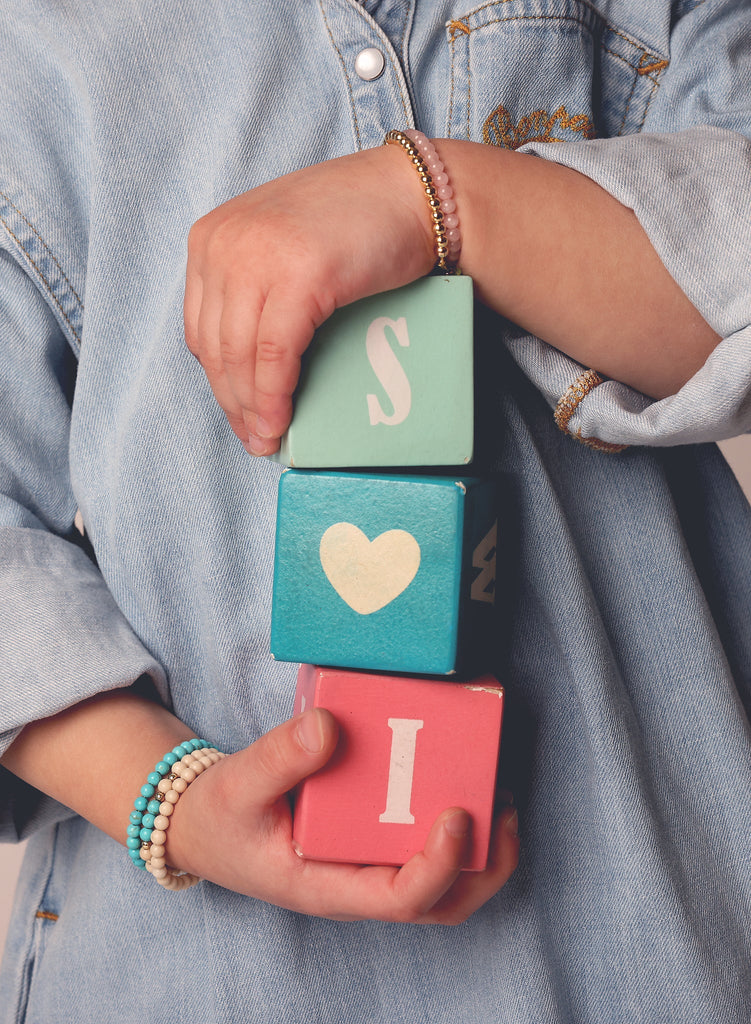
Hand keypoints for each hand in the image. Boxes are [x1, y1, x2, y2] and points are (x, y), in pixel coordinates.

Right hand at [167, 708, 518, 923]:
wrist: (205, 825)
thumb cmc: (222, 815)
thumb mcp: (237, 785)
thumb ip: (278, 758)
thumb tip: (328, 726)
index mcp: (326, 886)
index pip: (401, 900)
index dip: (441, 866)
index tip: (458, 816)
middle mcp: (357, 885)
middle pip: (442, 903)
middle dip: (487, 866)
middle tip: (506, 809)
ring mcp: (367, 867)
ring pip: (443, 884)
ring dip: (483, 850)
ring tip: (500, 797)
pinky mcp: (369, 843)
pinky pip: (421, 845)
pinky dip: (456, 826)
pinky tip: (459, 779)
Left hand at [183, 147, 434, 455]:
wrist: (411, 195)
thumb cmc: (357, 224)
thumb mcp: (281, 249)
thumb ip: (253, 291)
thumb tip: (246, 371)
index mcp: (211, 237)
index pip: (201, 328)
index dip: (219, 382)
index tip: (239, 415)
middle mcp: (223, 242)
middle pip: (215, 347)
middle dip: (233, 403)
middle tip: (254, 439)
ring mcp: (257, 256)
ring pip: (240, 355)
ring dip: (252, 408)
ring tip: (268, 439)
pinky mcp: (297, 275)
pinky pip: (275, 354)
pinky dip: (275, 394)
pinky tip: (281, 418)